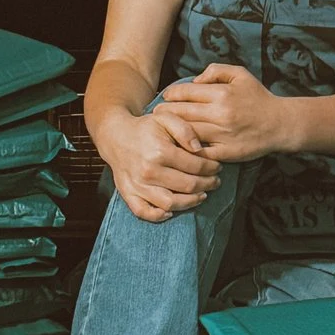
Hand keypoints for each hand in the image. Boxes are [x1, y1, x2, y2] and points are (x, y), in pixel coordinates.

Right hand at [98, 107, 220, 221]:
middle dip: (207, 184)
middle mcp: (149, 171)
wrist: (116, 136)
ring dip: (191, 202)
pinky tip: (171, 211)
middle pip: (187, 186)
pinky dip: (158, 215)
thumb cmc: (145, 128)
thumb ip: (185, 130)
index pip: (196, 166)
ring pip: (171, 203)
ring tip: (202, 195)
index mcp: (160, 152)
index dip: (211, 168)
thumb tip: (199, 149)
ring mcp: (138, 185)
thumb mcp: (166, 118)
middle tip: (215, 181)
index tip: (217, 166)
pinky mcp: (128, 193)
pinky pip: (144, 211)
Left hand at [157, 64, 299, 162]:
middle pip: (181, 113)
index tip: (165, 97)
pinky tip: (177, 146)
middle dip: (164, 113)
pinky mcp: (225, 153)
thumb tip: (194, 80)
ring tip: (160, 129)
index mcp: (222, 94)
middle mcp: (220, 114)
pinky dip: (186, 149)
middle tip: (155, 114)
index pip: (185, 92)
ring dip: (170, 131)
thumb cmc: (258, 98)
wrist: (280, 124)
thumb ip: (216, 71)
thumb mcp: (240, 74)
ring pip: (186, 133)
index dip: (170, 94)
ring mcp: (222, 135)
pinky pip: (199, 152)